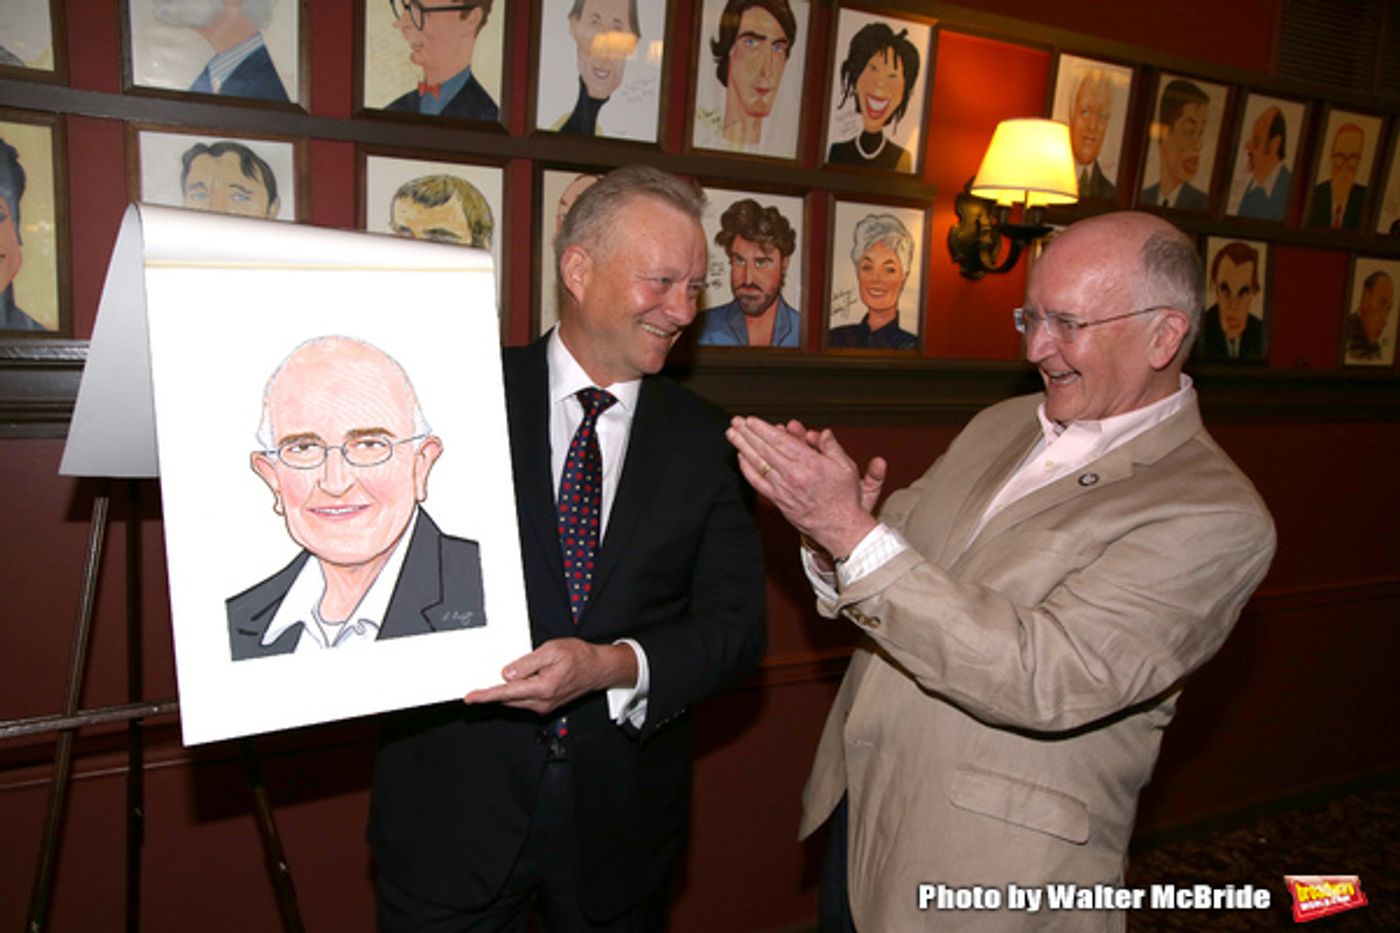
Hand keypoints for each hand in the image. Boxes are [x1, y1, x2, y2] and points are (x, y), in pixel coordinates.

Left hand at [462, 638, 637, 715]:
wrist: (599, 668)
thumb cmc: (580, 657)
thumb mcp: (552, 650)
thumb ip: (527, 663)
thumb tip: (507, 673)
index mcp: (542, 687)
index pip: (506, 693)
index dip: (486, 695)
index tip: (471, 698)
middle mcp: (542, 702)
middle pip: (508, 700)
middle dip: (491, 693)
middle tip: (477, 685)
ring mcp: (545, 706)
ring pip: (515, 701)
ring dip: (504, 693)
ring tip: (497, 680)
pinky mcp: (546, 705)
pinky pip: (524, 700)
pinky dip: (515, 693)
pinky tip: (514, 683)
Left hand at [726, 416, 884, 557]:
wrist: (839, 528)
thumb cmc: (844, 497)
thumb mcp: (846, 467)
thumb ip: (832, 447)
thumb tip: (821, 433)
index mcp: (810, 463)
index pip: (781, 441)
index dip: (763, 429)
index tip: (751, 420)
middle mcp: (793, 475)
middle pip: (765, 449)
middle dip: (748, 433)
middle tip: (736, 421)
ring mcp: (783, 488)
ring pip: (758, 463)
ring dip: (743, 446)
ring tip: (731, 433)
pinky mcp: (778, 500)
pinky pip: (757, 482)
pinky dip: (747, 468)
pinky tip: (740, 457)